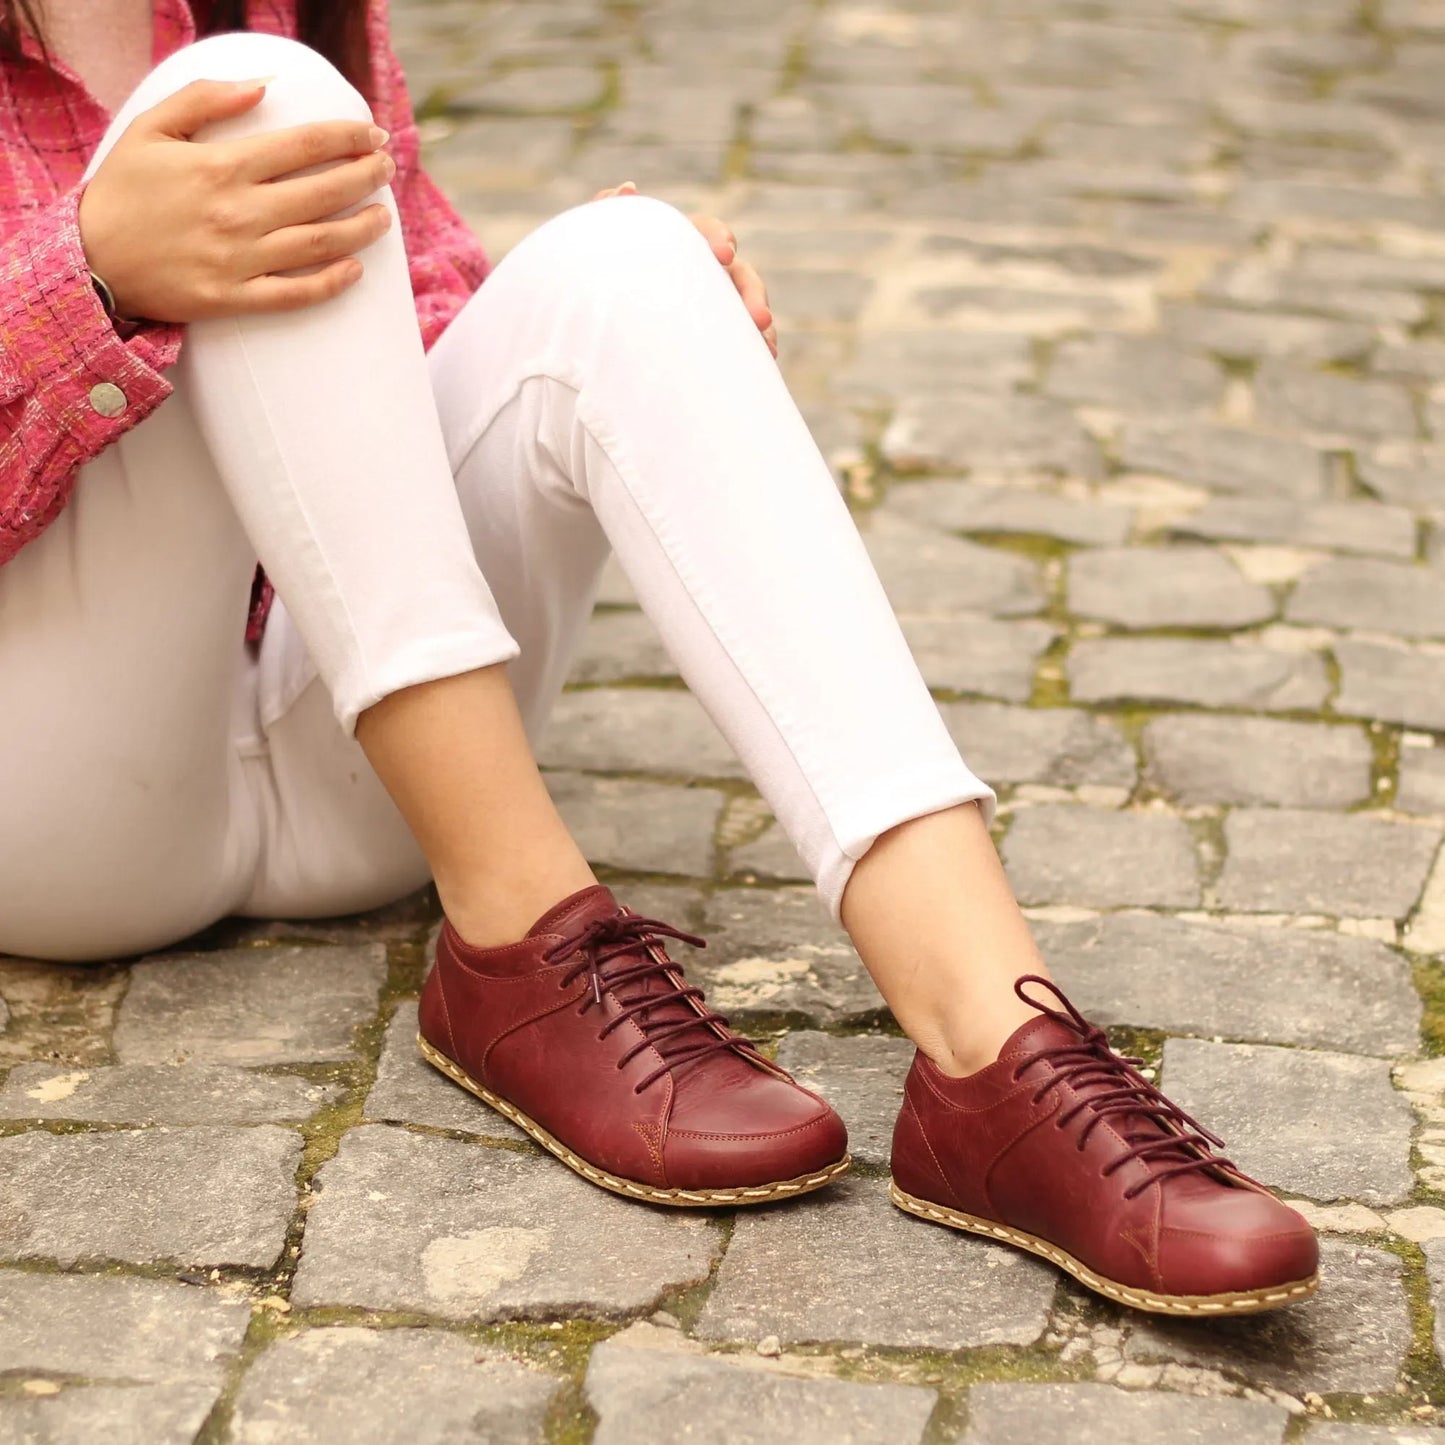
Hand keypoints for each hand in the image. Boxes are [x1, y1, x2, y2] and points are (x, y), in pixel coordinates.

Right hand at [78, 79, 395, 322]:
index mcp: (222, 167)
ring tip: (384, 216)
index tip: (373, 135)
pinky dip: (330, 283)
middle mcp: (237, 212)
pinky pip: (294, 293)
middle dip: (364, 177)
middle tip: (387, 168)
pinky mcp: (233, 298)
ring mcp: (238, 259)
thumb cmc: (122, 190)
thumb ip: (205, 100)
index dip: (346, 139)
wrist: (89, 259)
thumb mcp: (151, 129)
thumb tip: (263, 84)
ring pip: (318, 243)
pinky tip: (355, 269)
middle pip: (321, 193)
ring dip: (360, 229)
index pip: (302, 146)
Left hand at [591, 182, 777, 357]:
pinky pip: (744, 336)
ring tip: (766, 348)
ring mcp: (715, 300)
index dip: (720, 239)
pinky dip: (756, 345)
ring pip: (749, 307)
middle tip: (759, 317)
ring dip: (761, 324)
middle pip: (740, 274)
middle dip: (753, 294)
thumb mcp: (598, 245)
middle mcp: (705, 270)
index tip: (723, 255)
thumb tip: (628, 188)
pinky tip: (764, 359)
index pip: (709, 232)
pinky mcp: (717, 329)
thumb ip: (611, 214)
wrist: (599, 314)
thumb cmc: (600, 274)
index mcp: (681, 242)